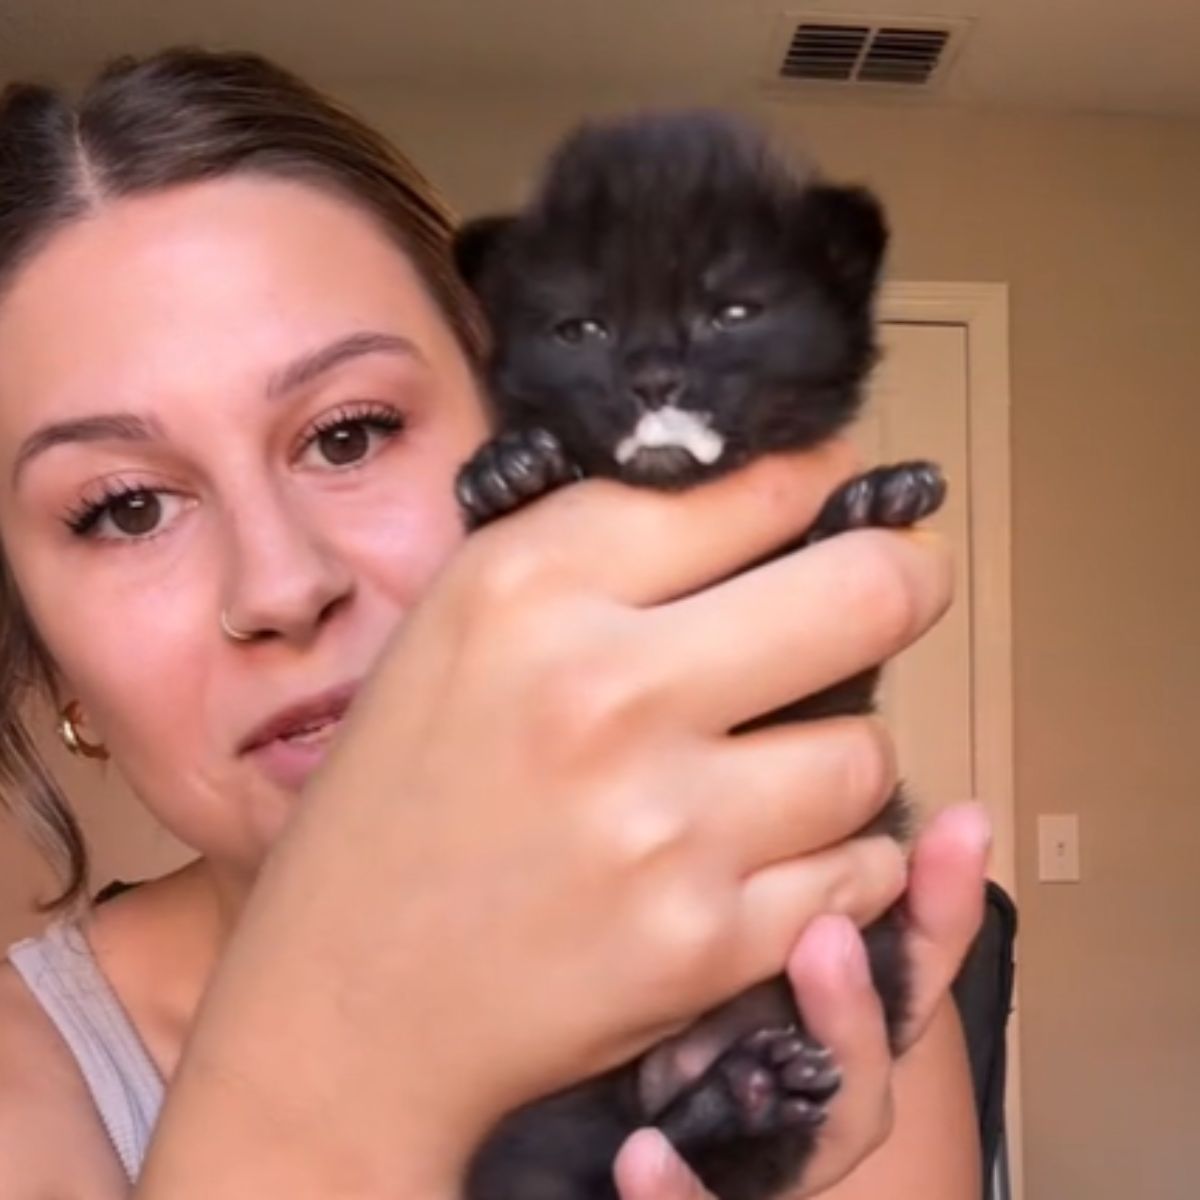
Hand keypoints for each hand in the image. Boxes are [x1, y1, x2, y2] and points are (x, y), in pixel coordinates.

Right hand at [144, 441, 952, 1195]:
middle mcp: (606, 690)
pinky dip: (837, 860)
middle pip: (866, 595)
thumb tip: (762, 492)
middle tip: (900, 586)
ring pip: (870, 753)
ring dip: (843, 755)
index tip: (835, 495)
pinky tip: (770, 854)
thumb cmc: (401, 797)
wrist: (351, 999)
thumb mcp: (461, 626)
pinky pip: (860, 872)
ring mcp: (666, 825)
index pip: (751, 490)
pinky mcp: (705, 943)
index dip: (816, 484)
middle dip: (906, 581)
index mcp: (531, 588)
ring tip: (781, 765)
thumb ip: (598, 548)